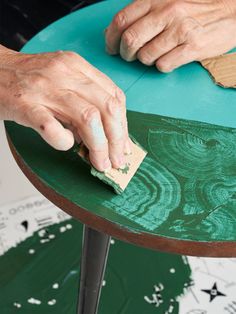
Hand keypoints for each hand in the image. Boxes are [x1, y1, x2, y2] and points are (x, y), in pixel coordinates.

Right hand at [0, 47, 130, 170]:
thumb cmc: (30, 80)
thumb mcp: (63, 79)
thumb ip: (86, 101)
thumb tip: (105, 136)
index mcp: (77, 66)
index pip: (114, 96)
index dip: (124, 125)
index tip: (124, 145)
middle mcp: (65, 74)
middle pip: (107, 108)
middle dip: (117, 140)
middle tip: (117, 160)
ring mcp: (45, 89)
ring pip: (88, 118)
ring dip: (99, 146)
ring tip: (100, 163)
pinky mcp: (26, 105)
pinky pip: (53, 128)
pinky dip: (64, 142)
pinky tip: (65, 144)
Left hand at [106, 0, 235, 71]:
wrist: (230, 12)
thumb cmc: (195, 10)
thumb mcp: (166, 2)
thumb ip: (140, 14)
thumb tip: (112, 31)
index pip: (122, 20)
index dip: (111, 38)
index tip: (111, 47)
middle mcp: (167, 12)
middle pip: (130, 40)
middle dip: (125, 54)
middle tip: (129, 56)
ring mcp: (180, 30)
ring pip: (146, 56)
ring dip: (146, 60)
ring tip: (156, 54)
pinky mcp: (192, 47)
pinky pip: (163, 65)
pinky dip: (162, 66)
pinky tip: (169, 58)